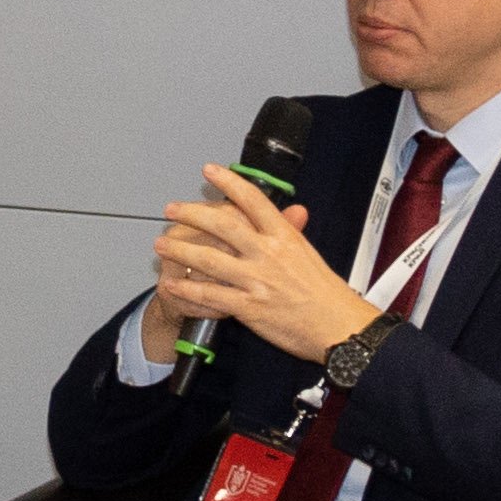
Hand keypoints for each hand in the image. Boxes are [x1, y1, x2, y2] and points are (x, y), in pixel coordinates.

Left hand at [153, 170, 373, 365]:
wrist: (340, 329)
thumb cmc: (328, 295)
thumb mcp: (310, 255)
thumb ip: (293, 231)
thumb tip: (295, 210)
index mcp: (285, 237)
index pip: (253, 200)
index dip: (229, 182)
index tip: (210, 170)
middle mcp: (268, 254)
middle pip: (222, 224)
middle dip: (191, 214)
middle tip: (171, 210)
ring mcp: (257, 280)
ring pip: (208, 259)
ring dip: (180, 250)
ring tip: (161, 245)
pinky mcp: (249, 306)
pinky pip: (210, 294)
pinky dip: (187, 288)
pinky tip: (172, 284)